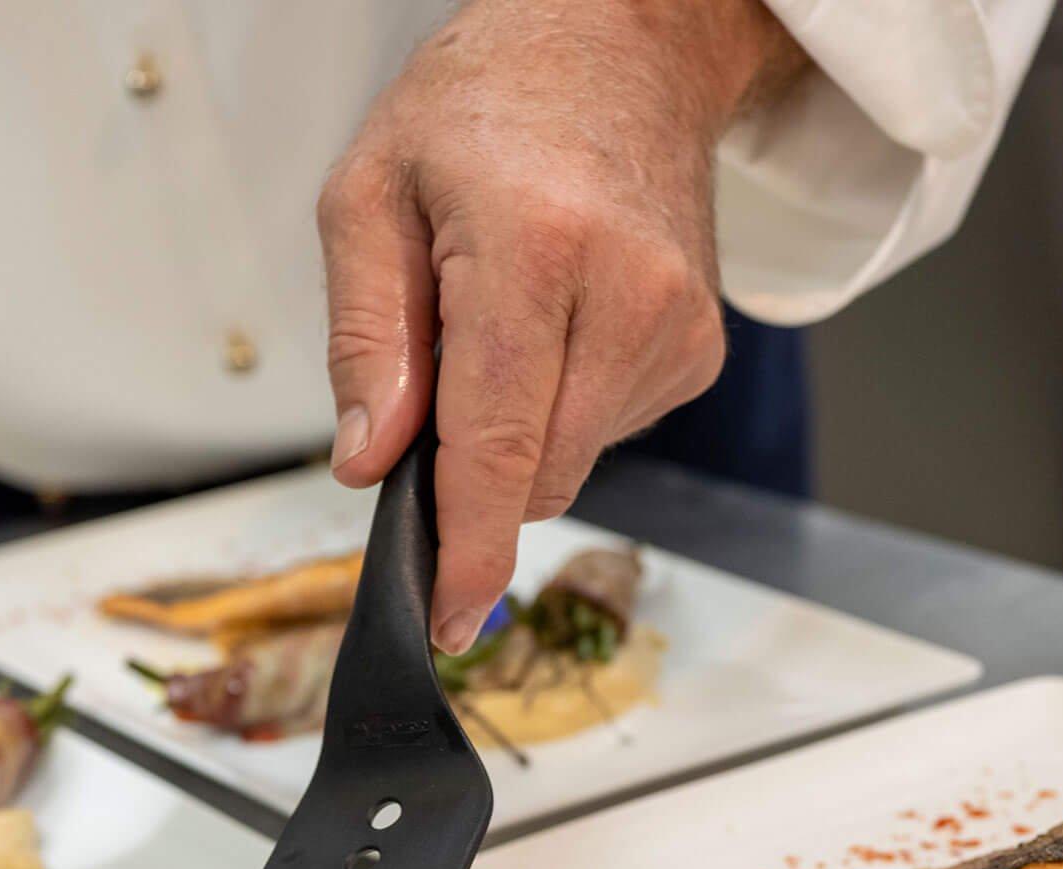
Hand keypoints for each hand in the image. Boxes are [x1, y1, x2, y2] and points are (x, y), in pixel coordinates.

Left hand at [319, 0, 805, 651]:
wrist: (622, 46)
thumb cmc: (486, 109)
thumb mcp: (369, 196)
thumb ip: (364, 340)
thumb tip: (367, 464)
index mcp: (536, 249)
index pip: (496, 443)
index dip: (469, 547)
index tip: (450, 618)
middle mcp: (627, 294)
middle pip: (531, 474)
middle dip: (466, 472)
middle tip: (431, 384)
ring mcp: (677, 326)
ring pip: (567, 464)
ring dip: (512, 434)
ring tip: (501, 322)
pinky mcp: (699, 351)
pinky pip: (603, 434)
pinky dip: (557, 411)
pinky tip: (554, 327)